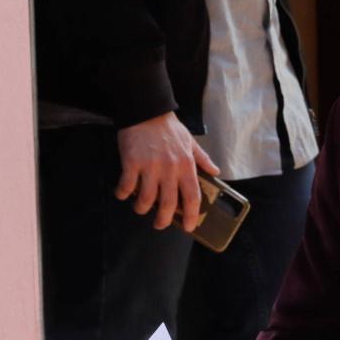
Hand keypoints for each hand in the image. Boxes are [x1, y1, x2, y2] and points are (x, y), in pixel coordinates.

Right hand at [116, 112, 219, 231]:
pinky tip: (123, 194)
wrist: (147, 112)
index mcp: (187, 166)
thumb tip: (216, 172)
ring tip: (140, 208)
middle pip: (167, 204)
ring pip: (146, 199)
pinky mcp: (131, 162)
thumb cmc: (170, 128)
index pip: (192, 197)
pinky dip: (123, 193)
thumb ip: (203, 159)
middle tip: (159, 225)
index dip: (190, 215)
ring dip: (141, 208)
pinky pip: (127, 185)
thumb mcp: (191, 142)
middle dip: (163, 220)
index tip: (188, 227)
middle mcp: (170, 170)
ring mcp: (150, 167)